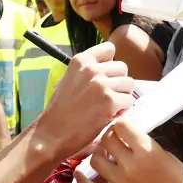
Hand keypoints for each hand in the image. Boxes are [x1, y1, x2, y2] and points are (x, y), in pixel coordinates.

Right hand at [35, 42, 135, 160]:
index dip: (111, 64)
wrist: (52, 133)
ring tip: (110, 106)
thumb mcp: (70, 79)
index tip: (106, 77)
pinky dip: (123, 110)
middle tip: (108, 96)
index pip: (109, 48)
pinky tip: (110, 115)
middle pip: (122, 67)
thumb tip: (111, 65)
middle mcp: (92, 69)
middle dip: (119, 82)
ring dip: (123, 96)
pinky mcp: (109, 101)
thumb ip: (88, 70)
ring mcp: (101, 84)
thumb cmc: (61, 110)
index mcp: (81, 60)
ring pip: (129, 83)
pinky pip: (129, 101)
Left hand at [73, 119, 182, 182]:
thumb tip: (130, 136)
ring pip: (96, 160)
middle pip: (107, 140)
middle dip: (109, 136)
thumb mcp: (167, 155)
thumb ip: (146, 145)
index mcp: (147, 150)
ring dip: (98, 154)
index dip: (120, 123)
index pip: (122, 126)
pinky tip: (80, 172)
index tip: (121, 126)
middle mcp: (132, 164)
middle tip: (112, 138)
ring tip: (103, 154)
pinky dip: (83, 180)